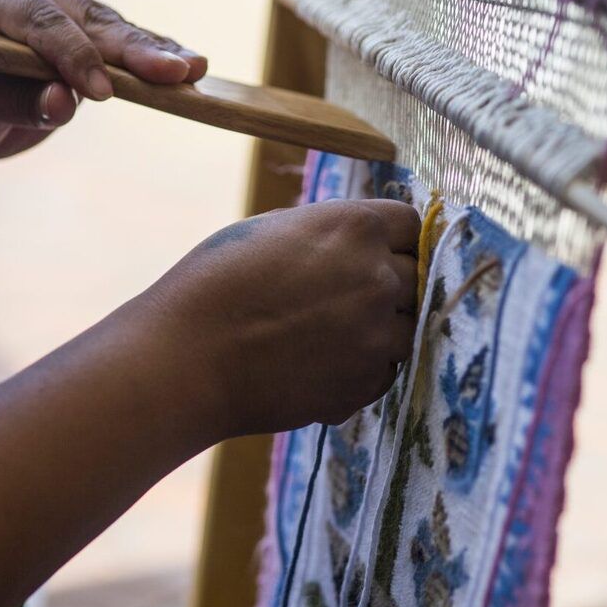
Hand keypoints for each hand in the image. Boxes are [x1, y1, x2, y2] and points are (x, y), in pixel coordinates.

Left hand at [0, 0, 206, 176]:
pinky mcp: (89, 32)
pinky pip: (125, 45)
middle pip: (90, 21)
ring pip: (115, 30)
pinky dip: (156, 59)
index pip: (42, 23)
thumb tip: (64, 103)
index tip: (103, 93)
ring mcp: (64, 6)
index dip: (75, 56)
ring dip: (156, 54)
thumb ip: (16, 103)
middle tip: (175, 71)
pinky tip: (192, 68)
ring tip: (195, 69)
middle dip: (134, 50)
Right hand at [149, 199, 420, 435]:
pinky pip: (386, 370)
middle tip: (349, 298)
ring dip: (384, 331)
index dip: (396, 239)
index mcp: (355, 227)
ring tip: (332, 335)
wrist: (188, 359)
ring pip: (410, 328)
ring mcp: (378, 334)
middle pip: (418, 276)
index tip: (382, 251)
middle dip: (391, 285)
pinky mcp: (366, 382)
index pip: (411, 224)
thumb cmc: (216, 284)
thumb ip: (331, 233)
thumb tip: (361, 241)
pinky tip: (321, 364)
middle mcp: (378, 277)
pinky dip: (365, 369)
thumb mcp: (276, 230)